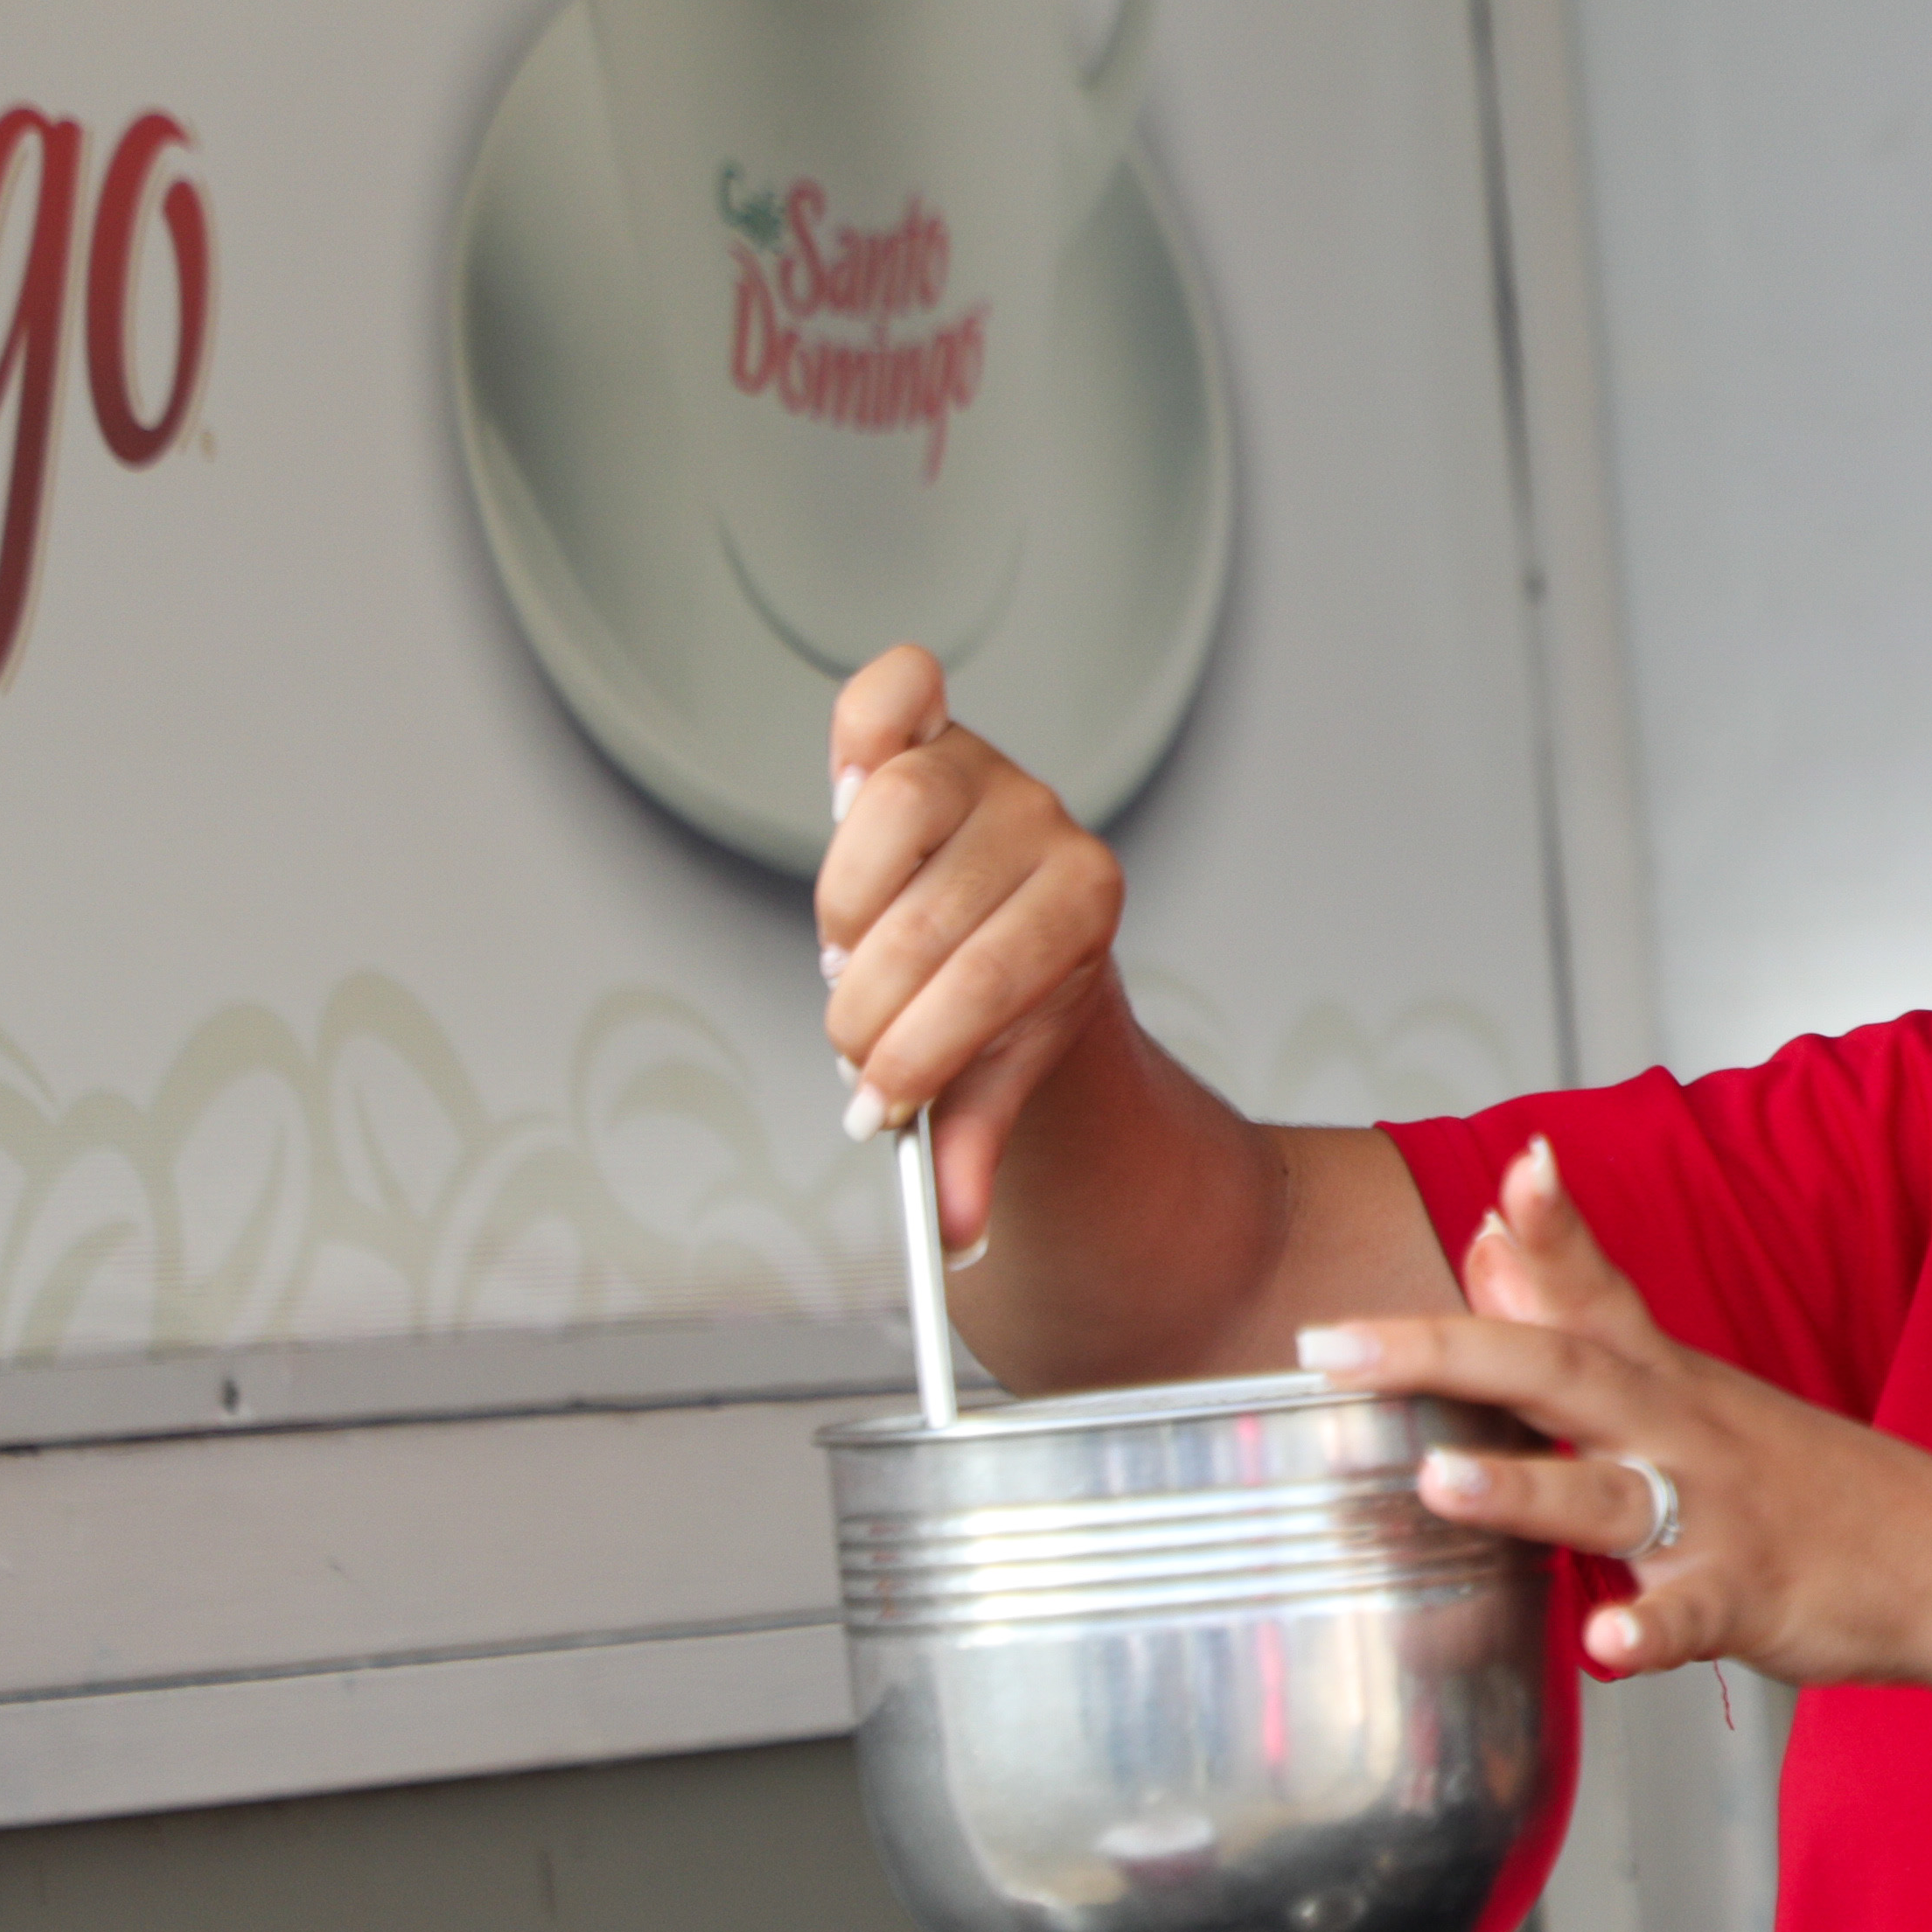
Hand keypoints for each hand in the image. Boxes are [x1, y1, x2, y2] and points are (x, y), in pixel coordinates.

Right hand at [816, 646, 1129, 1253]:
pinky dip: (859, 725)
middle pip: (925, 916)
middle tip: (854, 1040)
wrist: (1012, 917)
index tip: (877, 1107)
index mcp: (1087, 901)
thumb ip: (974, 1146)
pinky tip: (843, 784)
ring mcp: (984, 765)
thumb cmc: (1000, 993)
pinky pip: (889, 695)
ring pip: (885, 816)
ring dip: (843, 910)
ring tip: (846, 955)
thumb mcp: (1000, 1069)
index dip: (916, 1052)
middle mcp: (1047, 820)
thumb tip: (955, 1235)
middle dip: (870, 1005)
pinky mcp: (923, 729)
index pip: (987, 982)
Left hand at [1301, 1140, 1931, 1693]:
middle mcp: (1681, 1430)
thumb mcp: (1691, 1386)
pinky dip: (1647, 1631)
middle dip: (1444, 1355)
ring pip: (1609, 1495)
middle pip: (1561, 1374)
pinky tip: (1605, 1646)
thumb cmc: (1804, 1479)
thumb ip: (1581, 1317)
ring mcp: (1715, 1514)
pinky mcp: (1748, 1596)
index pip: (1596, 1287)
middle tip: (1335, 1346)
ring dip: (1524, 1489)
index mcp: (1664, 1379)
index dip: (1551, 1229)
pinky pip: (1690, 1614)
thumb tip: (1489, 1240)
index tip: (1512, 1172)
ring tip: (1440, 1482)